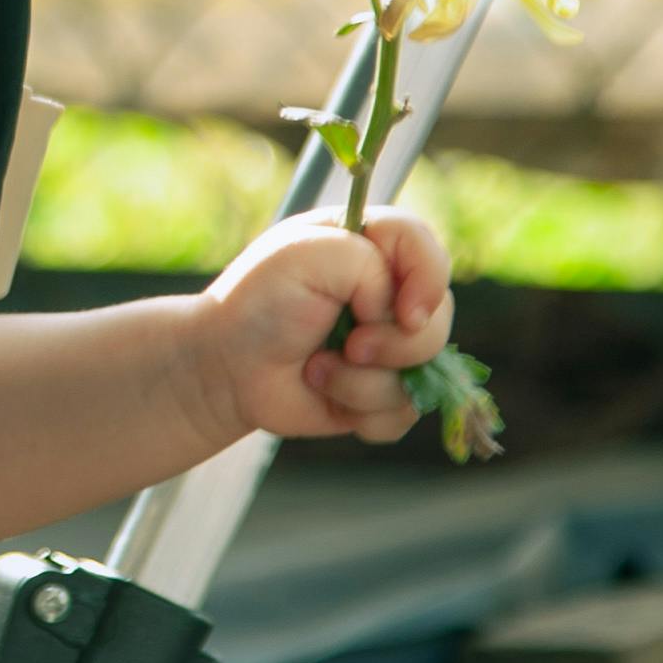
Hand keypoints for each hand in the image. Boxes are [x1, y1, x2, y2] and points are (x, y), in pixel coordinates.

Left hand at [191, 206, 455, 443]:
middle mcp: (388, 295)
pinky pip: (403, 415)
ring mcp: (388, 348)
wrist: (223, 368)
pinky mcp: (379, 394)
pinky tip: (325, 396)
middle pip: (439, 322)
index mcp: (373, 247)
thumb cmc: (259, 301)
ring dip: (365, 382)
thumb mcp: (308, 256)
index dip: (428, 283)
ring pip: (423, 375)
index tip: (403, 313)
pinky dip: (364, 412)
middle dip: (393, 345)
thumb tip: (403, 319)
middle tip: (348, 345)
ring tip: (316, 370)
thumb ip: (369, 265)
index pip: (428, 251)